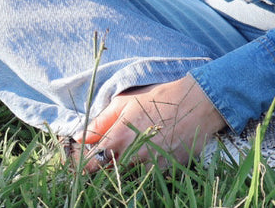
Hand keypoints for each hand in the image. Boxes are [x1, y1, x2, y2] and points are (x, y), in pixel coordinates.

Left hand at [73, 75, 226, 171]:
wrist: (196, 104)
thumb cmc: (158, 98)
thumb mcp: (124, 102)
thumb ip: (100, 122)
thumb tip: (79, 137)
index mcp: (118, 138)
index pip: (92, 164)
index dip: (85, 165)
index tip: (82, 163)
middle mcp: (132, 156)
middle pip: (109, 172)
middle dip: (105, 165)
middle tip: (110, 153)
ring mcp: (150, 166)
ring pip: (128, 175)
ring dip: (126, 167)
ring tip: (135, 149)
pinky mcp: (166, 171)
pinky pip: (148, 175)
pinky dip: (145, 167)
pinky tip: (152, 151)